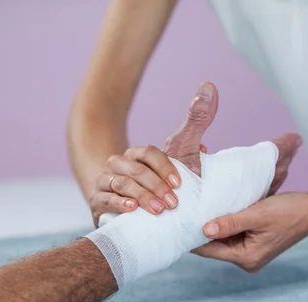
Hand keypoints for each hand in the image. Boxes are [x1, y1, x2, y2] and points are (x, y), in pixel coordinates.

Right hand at [89, 82, 216, 225]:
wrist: (143, 211)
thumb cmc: (166, 181)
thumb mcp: (185, 150)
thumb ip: (198, 118)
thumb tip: (209, 85)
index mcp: (137, 153)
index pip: (148, 153)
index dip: (164, 167)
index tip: (180, 183)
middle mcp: (118, 164)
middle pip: (136, 170)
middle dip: (156, 186)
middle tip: (174, 203)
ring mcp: (105, 182)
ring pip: (122, 184)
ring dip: (142, 196)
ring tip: (160, 210)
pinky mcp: (98, 201)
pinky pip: (105, 199)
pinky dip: (119, 203)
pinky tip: (132, 208)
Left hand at [193, 133, 306, 271]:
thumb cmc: (288, 212)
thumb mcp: (256, 214)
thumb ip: (230, 222)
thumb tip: (204, 229)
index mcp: (246, 258)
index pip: (209, 249)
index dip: (192, 236)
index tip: (177, 224)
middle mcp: (246, 259)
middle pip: (214, 245)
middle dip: (200, 229)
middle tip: (183, 212)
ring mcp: (250, 251)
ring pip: (222, 238)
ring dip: (212, 223)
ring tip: (194, 208)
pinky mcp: (254, 242)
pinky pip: (232, 233)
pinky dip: (224, 221)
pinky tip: (213, 208)